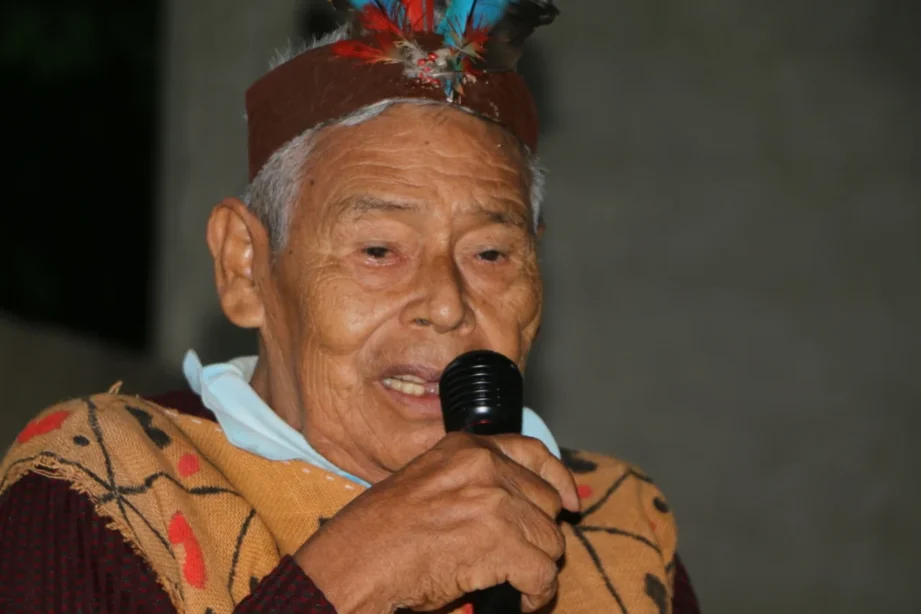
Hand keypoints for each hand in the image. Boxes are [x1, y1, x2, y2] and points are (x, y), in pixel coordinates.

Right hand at [294, 432, 579, 612]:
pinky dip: (535, 594)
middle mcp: (485, 467)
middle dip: (537, 534)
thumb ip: (471, 483)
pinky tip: (519, 601)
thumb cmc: (379, 534)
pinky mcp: (502, 543)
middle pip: (545, 502)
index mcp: (465, 449)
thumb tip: (518, 506)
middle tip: (517, 559)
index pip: (532, 451)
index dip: (557, 479)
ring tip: (515, 584)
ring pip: (549, 541)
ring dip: (536, 567)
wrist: (355, 562)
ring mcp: (495, 502)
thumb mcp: (427, 485)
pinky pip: (544, 574)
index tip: (570, 503)